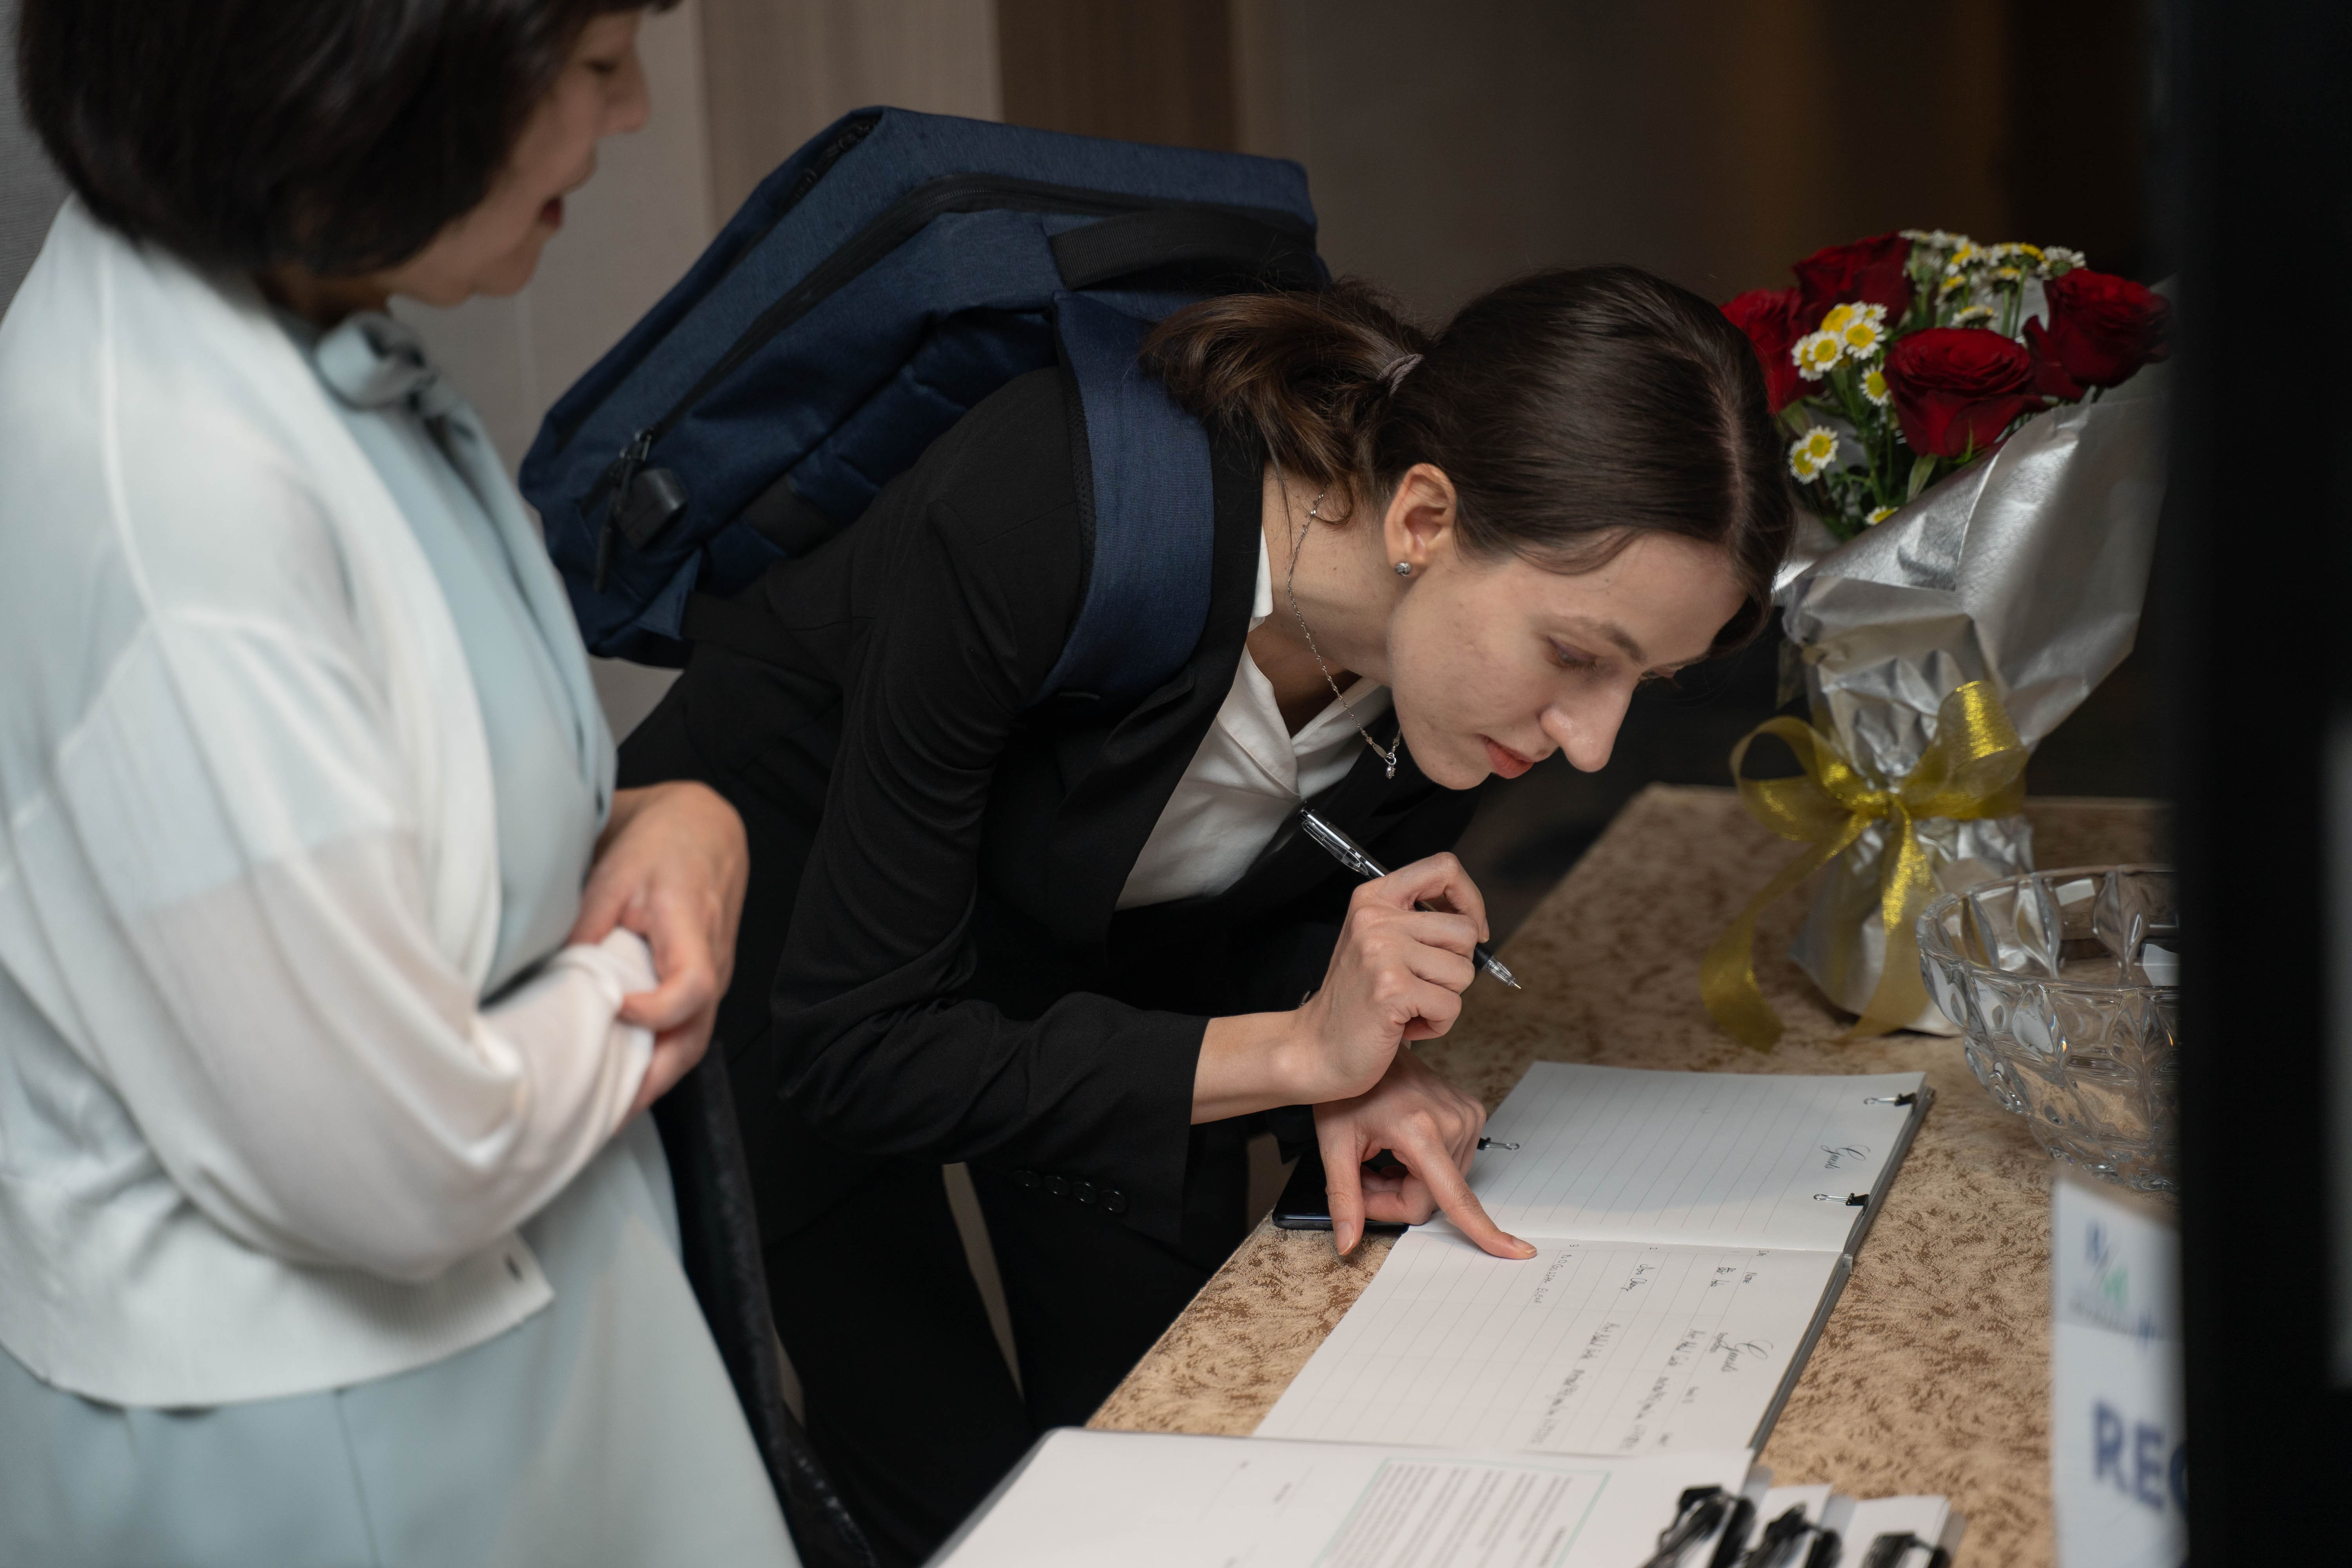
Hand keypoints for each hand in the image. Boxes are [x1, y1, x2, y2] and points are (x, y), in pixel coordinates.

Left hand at [568, 782, 747, 1112]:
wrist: (706, 828)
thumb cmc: (663, 844)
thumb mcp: (617, 869)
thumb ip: (589, 919)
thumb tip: (555, 970)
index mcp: (693, 930)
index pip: (690, 989)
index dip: (654, 1012)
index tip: (614, 1010)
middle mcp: (714, 963)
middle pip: (696, 1038)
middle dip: (654, 1082)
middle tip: (605, 1116)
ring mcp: (715, 976)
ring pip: (694, 1041)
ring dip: (657, 1078)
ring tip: (611, 1110)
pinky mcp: (706, 981)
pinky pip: (689, 1028)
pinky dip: (661, 1057)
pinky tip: (628, 1073)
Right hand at [1192, 853, 1490, 1122]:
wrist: (1316, 1048)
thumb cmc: (1354, 1001)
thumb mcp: (1378, 941)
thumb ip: (1417, 921)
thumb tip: (1473, 921)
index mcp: (1373, 899)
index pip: (1444, 869)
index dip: (1471, 899)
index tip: (1471, 930)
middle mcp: (1376, 919)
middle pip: (1464, 929)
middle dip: (1456, 967)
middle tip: (1422, 984)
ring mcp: (1382, 952)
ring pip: (1463, 971)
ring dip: (1446, 999)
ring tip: (1410, 1006)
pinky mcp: (1392, 990)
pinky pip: (1451, 1006)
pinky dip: (1437, 1025)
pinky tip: (1405, 1025)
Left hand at [1314, 1050, 1532, 1259]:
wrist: (1362, 1048)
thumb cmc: (1346, 1092)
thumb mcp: (1334, 1145)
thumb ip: (1343, 1198)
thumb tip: (1348, 1243)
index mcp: (1421, 1130)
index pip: (1455, 1198)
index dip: (1485, 1232)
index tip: (1517, 1253)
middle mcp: (1453, 1121)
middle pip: (1433, 1198)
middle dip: (1395, 1198)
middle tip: (1364, 1175)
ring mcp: (1466, 1115)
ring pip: (1441, 1185)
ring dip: (1407, 1183)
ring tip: (1379, 1156)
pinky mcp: (1470, 1113)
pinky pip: (1450, 1165)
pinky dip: (1421, 1167)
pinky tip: (1398, 1147)